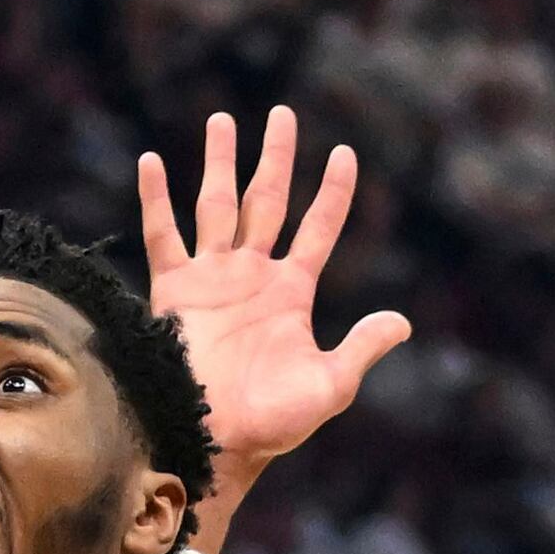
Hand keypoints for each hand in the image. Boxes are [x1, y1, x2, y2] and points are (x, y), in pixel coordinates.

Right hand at [139, 107, 410, 487]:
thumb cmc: (274, 423)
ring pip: (218, 204)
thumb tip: (402, 323)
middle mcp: (253, 276)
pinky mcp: (175, 291)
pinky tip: (152, 161)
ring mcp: (213, 278)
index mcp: (292, 293)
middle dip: (275, 157)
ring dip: (220, 162)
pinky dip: (156, 199)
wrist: (215, 440)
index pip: (319, 227)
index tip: (345, 153)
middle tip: (283, 113)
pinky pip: (163, 235)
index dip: (333, 192)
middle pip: (267, 200)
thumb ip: (362, 347)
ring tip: (221, 120)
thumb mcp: (331, 385)